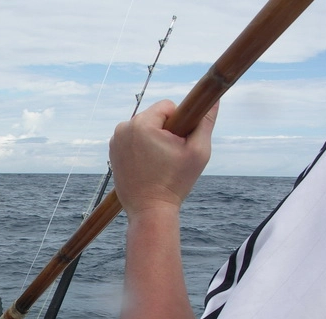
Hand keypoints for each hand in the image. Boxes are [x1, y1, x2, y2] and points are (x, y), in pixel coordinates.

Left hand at [110, 99, 217, 220]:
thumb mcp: (198, 151)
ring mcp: (115, 141)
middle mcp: (123, 128)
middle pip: (154, 117)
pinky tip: (147, 166)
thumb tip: (213, 100)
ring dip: (153, 139)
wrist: (150, 211)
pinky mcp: (112, 153)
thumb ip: (206, 122)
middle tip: (168, 158)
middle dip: (165, 132)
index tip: (178, 144)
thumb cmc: (174, 183)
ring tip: (158, 163)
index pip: (168, 106)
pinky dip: (141, 148)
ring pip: (143, 128)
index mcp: (141, 124)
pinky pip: (133, 140)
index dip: (180, 124)